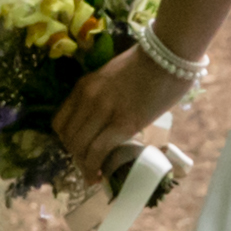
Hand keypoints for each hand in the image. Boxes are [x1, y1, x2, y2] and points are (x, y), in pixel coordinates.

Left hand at [52, 43, 189, 180]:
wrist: (170, 54)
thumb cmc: (150, 62)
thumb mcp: (114, 77)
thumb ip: (105, 96)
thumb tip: (109, 117)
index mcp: (84, 86)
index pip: (60, 122)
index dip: (67, 140)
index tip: (80, 148)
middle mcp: (88, 99)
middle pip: (68, 138)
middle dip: (76, 156)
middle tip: (90, 164)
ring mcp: (104, 110)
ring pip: (80, 147)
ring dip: (84, 165)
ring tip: (94, 174)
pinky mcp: (124, 123)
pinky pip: (98, 151)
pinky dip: (94, 168)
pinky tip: (99, 176)